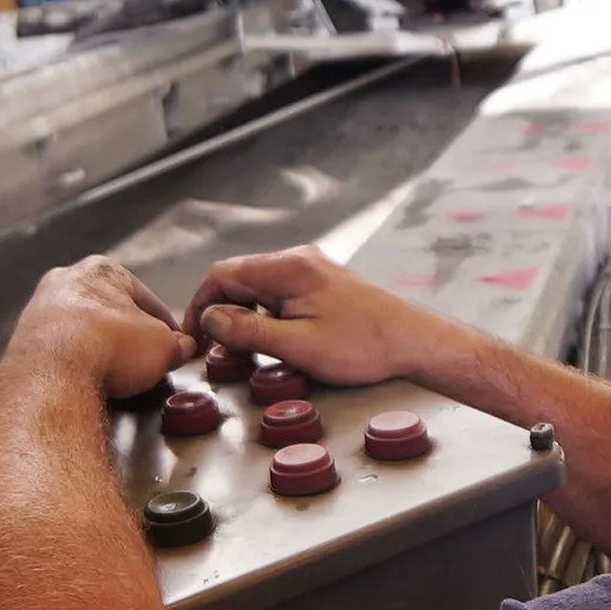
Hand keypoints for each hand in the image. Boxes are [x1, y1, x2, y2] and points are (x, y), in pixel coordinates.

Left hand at [8, 257, 196, 396]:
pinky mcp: (24, 343)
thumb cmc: (109, 347)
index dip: (165, 325)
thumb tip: (183, 349)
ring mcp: (40, 312)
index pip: (145, 299)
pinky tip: (87, 381)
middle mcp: (65, 282)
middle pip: (108, 312)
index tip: (171, 343)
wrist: (54, 375)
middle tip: (142, 361)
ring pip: (81, 332)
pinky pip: (59, 353)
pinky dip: (74, 365)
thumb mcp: (163, 347)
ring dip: (98, 350)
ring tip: (115, 376)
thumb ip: (176, 345)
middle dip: (126, 336)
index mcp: (102, 269)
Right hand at [181, 246, 451, 385]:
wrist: (415, 341)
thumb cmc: (364, 346)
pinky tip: (269, 339)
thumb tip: (210, 320)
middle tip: (213, 349)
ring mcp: (311, 268)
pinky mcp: (322, 282)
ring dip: (241, 314)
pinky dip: (263, 313)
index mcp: (288, 269)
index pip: (222, 275)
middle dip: (219, 312)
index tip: (195, 337)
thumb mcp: (298, 346)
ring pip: (257, 286)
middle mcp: (297, 260)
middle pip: (237, 277)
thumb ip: (249, 331)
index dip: (200, 306)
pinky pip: (278, 292)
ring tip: (240, 350)